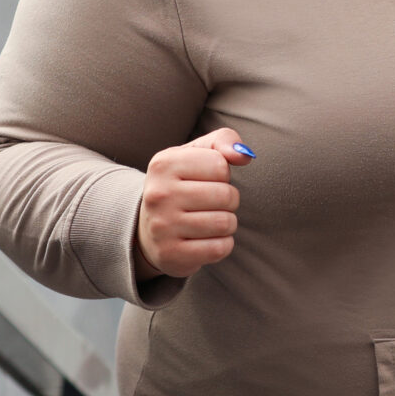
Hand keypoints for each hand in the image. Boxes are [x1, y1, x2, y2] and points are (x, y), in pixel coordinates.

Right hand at [133, 128, 251, 280]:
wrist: (149, 228)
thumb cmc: (182, 184)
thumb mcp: (197, 154)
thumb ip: (224, 141)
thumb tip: (245, 155)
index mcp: (164, 163)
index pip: (220, 165)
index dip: (222, 174)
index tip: (206, 180)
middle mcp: (158, 194)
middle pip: (226, 195)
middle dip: (229, 200)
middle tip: (212, 204)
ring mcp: (162, 226)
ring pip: (225, 223)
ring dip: (227, 223)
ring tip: (210, 220)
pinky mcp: (171, 254)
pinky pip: (219, 248)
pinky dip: (222, 244)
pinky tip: (206, 239)